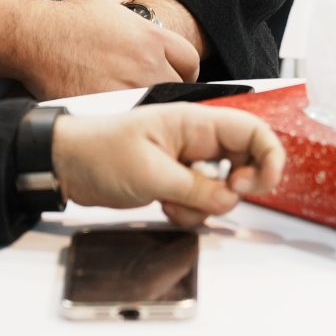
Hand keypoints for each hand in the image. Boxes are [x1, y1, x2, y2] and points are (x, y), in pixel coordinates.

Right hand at [20, 0, 200, 99]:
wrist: (35, 38)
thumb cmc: (64, 20)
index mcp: (151, 36)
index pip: (191, 61)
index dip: (185, 70)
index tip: (175, 75)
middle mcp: (147, 62)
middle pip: (179, 87)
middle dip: (169, 89)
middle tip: (154, 91)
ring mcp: (131, 86)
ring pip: (159, 105)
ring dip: (152, 105)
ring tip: (138, 104)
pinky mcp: (111, 106)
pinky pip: (133, 117)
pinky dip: (130, 117)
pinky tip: (119, 114)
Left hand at [51, 103, 286, 226]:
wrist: (67, 165)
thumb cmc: (99, 152)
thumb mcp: (151, 172)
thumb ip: (196, 189)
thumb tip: (230, 200)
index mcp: (194, 123)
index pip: (251, 131)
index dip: (268, 157)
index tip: (259, 185)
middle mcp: (196, 140)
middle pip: (244, 161)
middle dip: (237, 187)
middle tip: (221, 198)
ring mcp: (187, 161)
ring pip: (222, 188)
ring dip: (207, 205)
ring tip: (175, 202)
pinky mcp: (176, 180)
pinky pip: (201, 201)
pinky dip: (190, 211)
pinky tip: (165, 206)